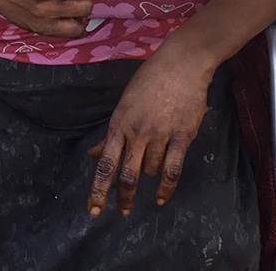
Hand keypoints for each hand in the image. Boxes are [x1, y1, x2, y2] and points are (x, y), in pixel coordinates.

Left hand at [86, 47, 212, 216]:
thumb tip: (94, 155)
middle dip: (123, 197)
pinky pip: (172, 169)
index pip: (105, 163)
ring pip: (150, 170)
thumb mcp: (124, 104)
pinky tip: (161, 198)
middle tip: (123, 211)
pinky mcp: (182, 136)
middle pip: (127, 175)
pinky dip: (166, 187)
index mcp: (119, 124)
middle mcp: (137, 132)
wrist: (182, 64)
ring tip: (152, 162)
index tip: (93, 210)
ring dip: (148, 174)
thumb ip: (110, 134)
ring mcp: (160, 134)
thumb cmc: (150, 80)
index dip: (98, 189)